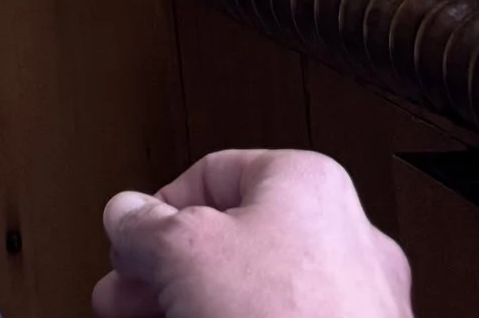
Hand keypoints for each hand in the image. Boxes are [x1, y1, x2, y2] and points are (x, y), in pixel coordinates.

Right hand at [91, 149, 410, 317]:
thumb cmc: (285, 317)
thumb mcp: (182, 251)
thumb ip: (143, 223)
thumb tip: (126, 213)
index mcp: (308, 183)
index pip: (212, 174)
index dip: (158, 211)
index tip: (131, 243)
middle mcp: (341, 236)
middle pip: (226, 242)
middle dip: (163, 270)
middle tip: (127, 295)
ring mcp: (353, 300)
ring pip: (248, 291)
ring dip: (186, 303)